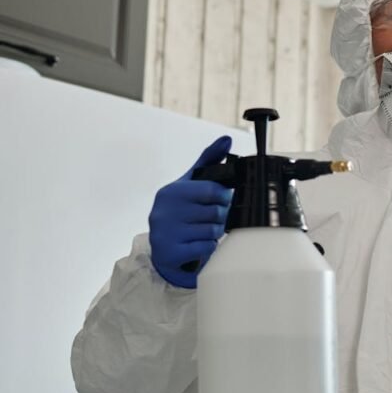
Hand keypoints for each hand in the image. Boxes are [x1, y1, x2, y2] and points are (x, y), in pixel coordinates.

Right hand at [148, 136, 232, 288]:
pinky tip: (198, 245)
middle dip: (221, 218)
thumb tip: (226, 139)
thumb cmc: (181, 214)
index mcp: (172, 192)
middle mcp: (164, 211)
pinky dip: (208, 248)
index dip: (224, 197)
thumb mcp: (191, 185)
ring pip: (213, 232)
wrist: (164, 251)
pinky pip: (206, 248)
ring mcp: (165, 233)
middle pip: (216, 212)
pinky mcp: (170, 253)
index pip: (213, 190)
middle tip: (212, 220)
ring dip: (215, 234)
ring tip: (202, 232)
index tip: (222, 201)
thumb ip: (209, 161)